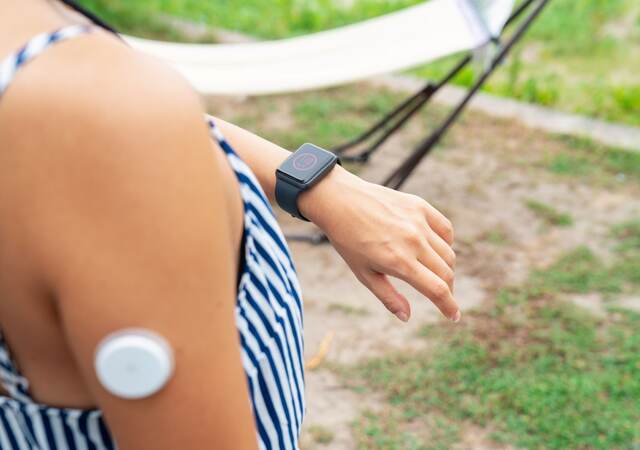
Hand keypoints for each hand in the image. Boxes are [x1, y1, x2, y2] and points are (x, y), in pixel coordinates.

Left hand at [300, 167, 459, 322]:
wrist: (340, 201)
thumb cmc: (348, 241)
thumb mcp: (363, 274)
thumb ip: (388, 297)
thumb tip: (406, 317)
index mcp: (399, 262)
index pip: (437, 289)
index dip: (449, 306)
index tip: (454, 316)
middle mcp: (413, 242)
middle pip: (446, 273)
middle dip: (448, 290)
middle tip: (441, 296)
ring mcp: (418, 222)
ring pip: (448, 253)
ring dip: (446, 268)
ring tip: (434, 273)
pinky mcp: (420, 206)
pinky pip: (446, 229)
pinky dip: (447, 243)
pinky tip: (436, 249)